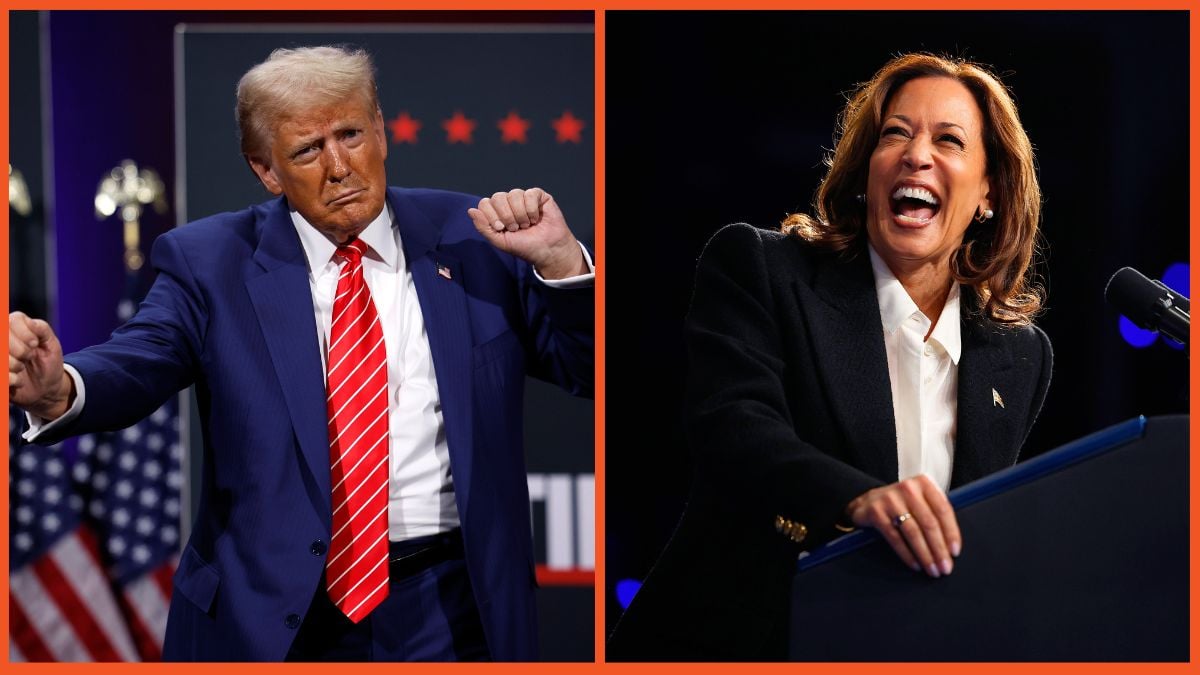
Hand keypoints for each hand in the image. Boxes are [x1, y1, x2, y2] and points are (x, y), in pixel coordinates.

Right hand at [9, 311, 72, 420]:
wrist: (46, 386)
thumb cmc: (48, 361)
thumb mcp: (51, 343)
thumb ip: (41, 328)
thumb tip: (30, 322)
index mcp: (14, 326)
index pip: (13, 320)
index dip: (26, 334)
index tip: (35, 344)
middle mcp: (3, 339)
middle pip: (4, 336)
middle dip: (21, 350)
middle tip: (30, 356)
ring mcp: (1, 355)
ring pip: (3, 356)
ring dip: (16, 365)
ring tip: (22, 368)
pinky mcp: (0, 372)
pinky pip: (3, 374)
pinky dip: (12, 379)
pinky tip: (18, 380)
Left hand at [467, 187, 587, 279]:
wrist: (546, 251)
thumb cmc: (524, 247)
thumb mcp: (499, 241)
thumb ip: (483, 227)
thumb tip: (471, 210)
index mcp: (497, 212)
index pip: (485, 203)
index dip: (491, 216)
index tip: (501, 228)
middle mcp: (509, 202)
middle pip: (498, 196)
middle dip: (506, 215)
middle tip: (515, 228)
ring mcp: (523, 198)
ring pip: (514, 194)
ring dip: (520, 214)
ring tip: (526, 225)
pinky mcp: (538, 196)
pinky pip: (530, 194)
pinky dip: (531, 209)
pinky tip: (536, 218)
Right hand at [845, 474, 960, 577]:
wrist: (868, 501)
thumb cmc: (901, 504)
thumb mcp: (920, 500)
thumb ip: (936, 513)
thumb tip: (952, 545)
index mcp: (923, 484)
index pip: (943, 510)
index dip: (951, 533)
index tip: (955, 552)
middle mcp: (908, 488)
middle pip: (929, 523)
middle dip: (939, 549)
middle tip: (945, 567)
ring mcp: (890, 500)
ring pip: (913, 532)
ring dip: (925, 554)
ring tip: (932, 569)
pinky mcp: (876, 512)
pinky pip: (895, 538)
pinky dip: (907, 554)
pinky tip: (915, 564)